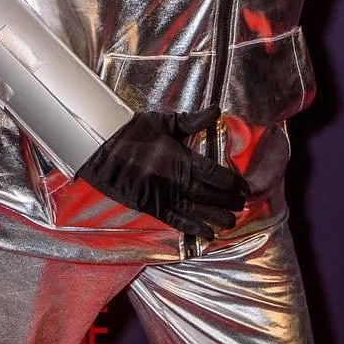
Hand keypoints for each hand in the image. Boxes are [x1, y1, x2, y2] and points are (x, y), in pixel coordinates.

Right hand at [76, 107, 248, 238]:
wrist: (100, 149)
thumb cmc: (131, 132)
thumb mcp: (163, 122)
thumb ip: (191, 120)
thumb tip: (217, 110)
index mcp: (180, 158)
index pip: (214, 173)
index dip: (232, 182)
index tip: (244, 188)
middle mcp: (175, 180)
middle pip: (209, 194)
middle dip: (228, 201)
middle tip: (242, 205)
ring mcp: (163, 195)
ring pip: (197, 210)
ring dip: (216, 217)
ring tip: (232, 223)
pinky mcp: (151, 207)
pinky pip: (176, 221)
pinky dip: (193, 228)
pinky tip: (208, 233)